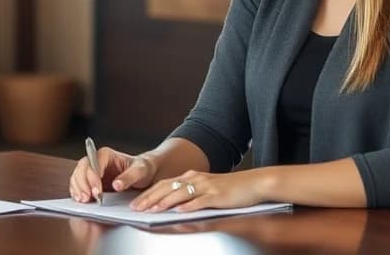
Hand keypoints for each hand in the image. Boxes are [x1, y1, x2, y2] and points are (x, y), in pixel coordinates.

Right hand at [69, 147, 156, 202]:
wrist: (143, 175)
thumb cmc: (142, 169)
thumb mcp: (140, 171)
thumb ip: (129, 177)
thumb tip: (116, 185)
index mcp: (106, 155)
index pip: (93, 162)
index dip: (92, 177)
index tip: (97, 191)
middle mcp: (96, 161)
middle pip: (82, 169)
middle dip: (82, 184)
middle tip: (87, 198)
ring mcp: (92, 172)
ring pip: (77, 176)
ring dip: (78, 189)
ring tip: (83, 201)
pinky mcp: (90, 182)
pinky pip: (78, 185)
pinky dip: (77, 193)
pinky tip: (81, 201)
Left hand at [129, 169, 270, 211]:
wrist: (254, 183)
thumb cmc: (231, 189)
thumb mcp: (207, 188)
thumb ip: (191, 194)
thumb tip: (174, 205)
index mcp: (192, 177)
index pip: (164, 184)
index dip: (148, 193)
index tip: (135, 203)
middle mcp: (196, 179)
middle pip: (167, 188)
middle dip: (150, 198)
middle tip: (136, 208)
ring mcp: (206, 186)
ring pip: (180, 194)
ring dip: (164, 202)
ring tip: (152, 210)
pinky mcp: (217, 195)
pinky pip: (200, 201)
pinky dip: (188, 206)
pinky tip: (179, 211)